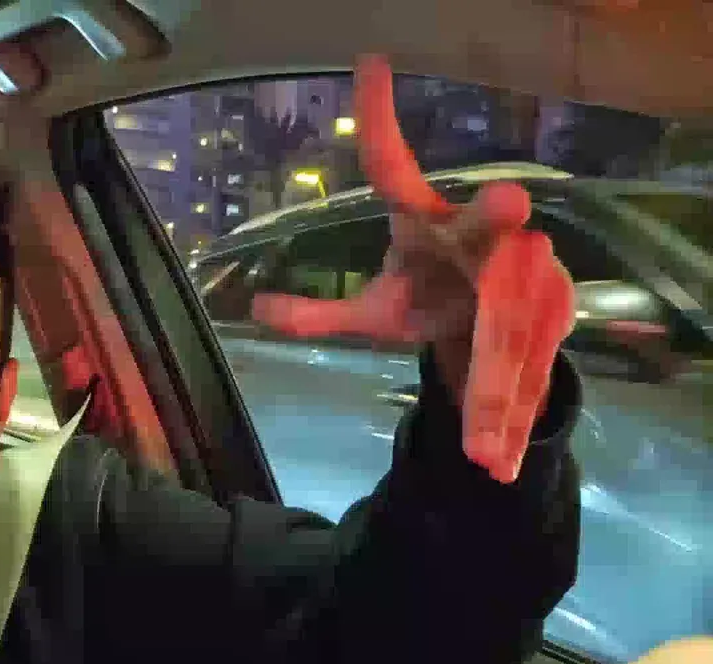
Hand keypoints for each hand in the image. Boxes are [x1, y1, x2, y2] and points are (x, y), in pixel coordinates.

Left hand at [250, 55, 574, 483]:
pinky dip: (508, 407)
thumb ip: (321, 316)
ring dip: (502, 354)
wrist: (495, 338)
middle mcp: (477, 235)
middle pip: (484, 223)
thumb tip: (257, 312)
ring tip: (484, 415)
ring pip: (509, 309)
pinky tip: (490, 456)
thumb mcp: (374, 316)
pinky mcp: (552, 313)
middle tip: (508, 201)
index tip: (370, 62)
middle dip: (494, 216)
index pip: (395, 167)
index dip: (381, 119)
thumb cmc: (429, 305)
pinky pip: (530, 358)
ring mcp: (521, 271)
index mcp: (425, 223)